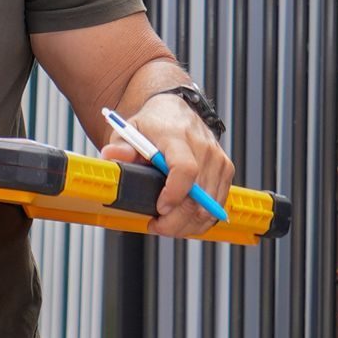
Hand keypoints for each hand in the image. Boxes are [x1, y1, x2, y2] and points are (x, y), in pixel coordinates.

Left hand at [104, 96, 235, 236]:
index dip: (174, 194)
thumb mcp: (129, 132)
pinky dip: (201, 218)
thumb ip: (120, 146)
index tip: (160, 208)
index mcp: (177, 136)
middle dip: (176, 220)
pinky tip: (183, 219)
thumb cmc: (152, 125)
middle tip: (157, 225)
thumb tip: (112, 155)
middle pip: (198, 195)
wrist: (176, 112)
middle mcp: (202, 146)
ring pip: (209, 205)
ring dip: (187, 223)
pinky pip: (218, 204)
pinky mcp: (225, 168)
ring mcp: (217, 159)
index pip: (185, 169)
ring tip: (167, 223)